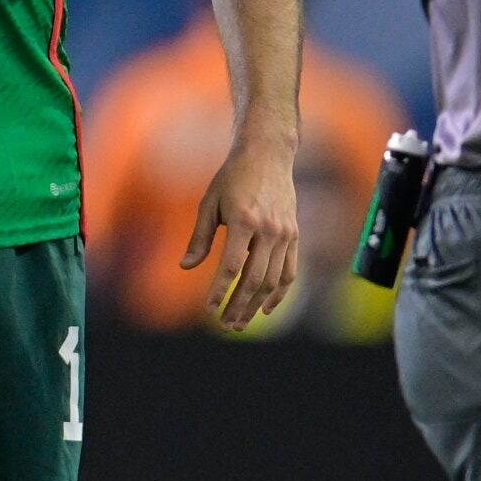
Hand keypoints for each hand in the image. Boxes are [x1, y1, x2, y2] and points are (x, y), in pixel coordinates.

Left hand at [184, 132, 299, 331]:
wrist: (268, 155)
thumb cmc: (232, 177)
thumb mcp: (209, 203)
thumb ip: (200, 237)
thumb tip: (185, 266)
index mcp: (244, 221)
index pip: (231, 267)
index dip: (219, 291)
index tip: (208, 310)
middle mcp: (268, 230)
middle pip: (254, 280)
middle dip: (238, 306)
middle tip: (225, 325)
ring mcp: (285, 234)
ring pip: (273, 280)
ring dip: (256, 305)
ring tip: (240, 322)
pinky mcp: (294, 236)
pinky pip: (289, 272)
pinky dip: (279, 293)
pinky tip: (265, 308)